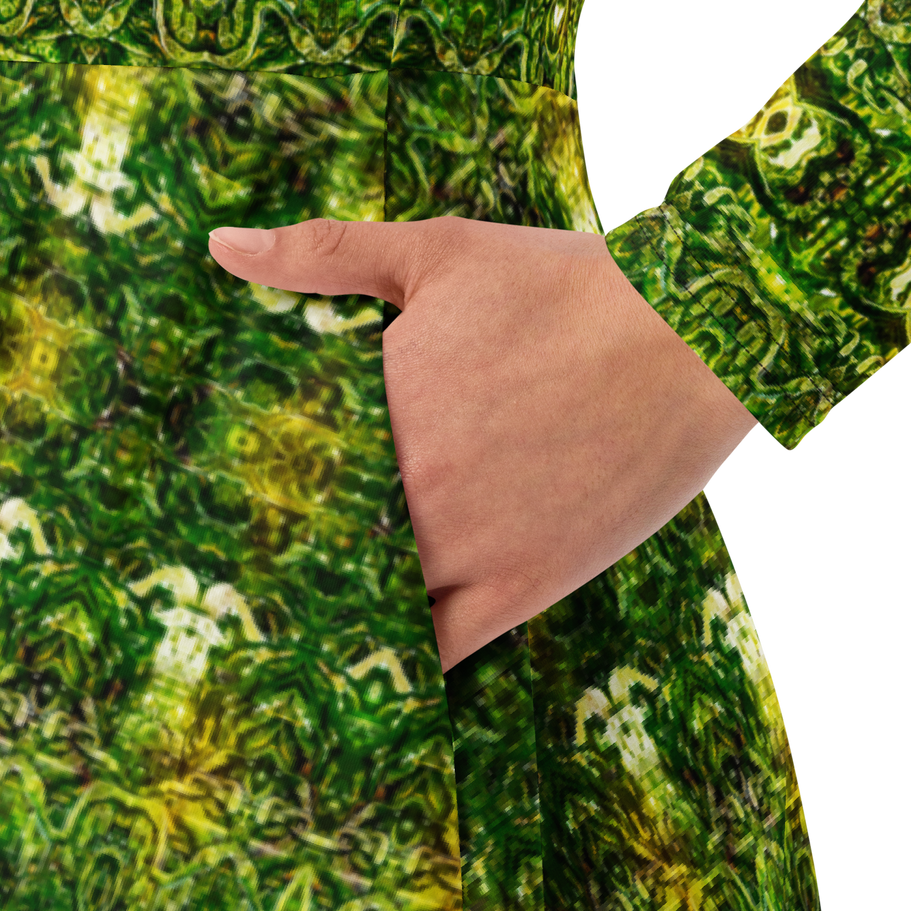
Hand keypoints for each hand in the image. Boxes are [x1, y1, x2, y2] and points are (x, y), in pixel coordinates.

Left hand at [208, 217, 756, 670]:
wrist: (691, 337)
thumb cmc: (567, 287)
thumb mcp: (439, 252)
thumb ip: (325, 254)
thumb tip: (220, 245)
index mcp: (375, 410)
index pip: (282, 476)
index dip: (257, 498)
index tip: (233, 514)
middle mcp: (407, 490)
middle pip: (317, 550)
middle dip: (291, 561)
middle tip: (258, 580)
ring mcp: (465, 547)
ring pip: (369, 606)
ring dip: (341, 614)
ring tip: (309, 627)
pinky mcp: (523, 587)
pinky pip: (438, 649)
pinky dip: (403, 662)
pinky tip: (381, 665)